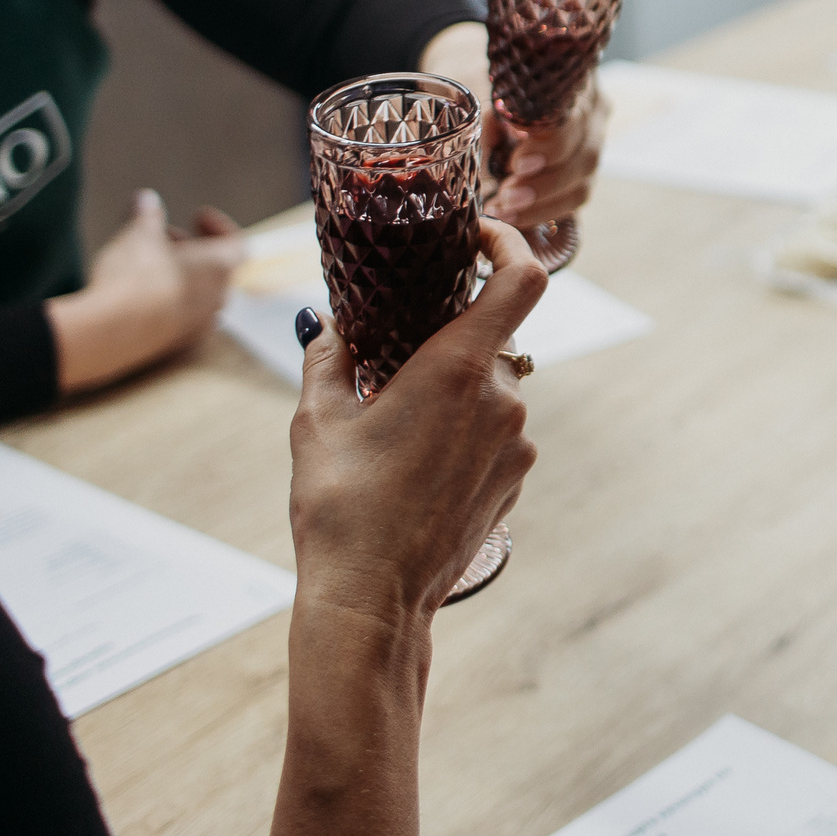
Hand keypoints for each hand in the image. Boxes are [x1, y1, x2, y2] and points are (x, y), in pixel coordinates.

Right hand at [49, 190, 245, 393]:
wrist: (109, 333)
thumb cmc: (134, 277)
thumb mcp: (138, 235)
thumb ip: (147, 216)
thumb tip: (145, 199)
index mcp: (220, 268)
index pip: (237, 243)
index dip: (219, 226)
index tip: (198, 215)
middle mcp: (217, 299)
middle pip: (215, 268)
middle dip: (190, 248)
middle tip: (161, 236)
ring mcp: (196, 325)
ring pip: (196, 293)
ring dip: (176, 274)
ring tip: (143, 261)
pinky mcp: (172, 344)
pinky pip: (177, 316)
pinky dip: (164, 299)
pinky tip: (134, 293)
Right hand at [287, 218, 544, 621]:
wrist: (373, 601)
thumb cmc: (339, 509)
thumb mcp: (316, 423)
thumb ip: (329, 359)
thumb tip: (325, 324)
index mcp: (459, 371)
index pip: (521, 279)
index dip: (510, 242)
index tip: (480, 234)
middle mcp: (503, 400)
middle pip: (491, 339)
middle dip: (446, 343)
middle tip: (395, 367)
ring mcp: (517, 443)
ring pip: (491, 391)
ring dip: (452, 395)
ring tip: (394, 433)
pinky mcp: (517, 479)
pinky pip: (497, 434)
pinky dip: (464, 433)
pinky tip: (415, 467)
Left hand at [420, 20, 607, 228]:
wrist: (492, 85)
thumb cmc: (485, 82)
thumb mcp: (479, 91)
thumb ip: (486, 122)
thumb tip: (487, 159)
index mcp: (573, 78)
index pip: (576, 115)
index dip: (551, 144)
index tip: (516, 163)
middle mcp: (592, 108)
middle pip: (586, 152)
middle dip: (546, 181)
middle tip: (507, 196)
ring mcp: (593, 139)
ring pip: (584, 179)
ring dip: (544, 201)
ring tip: (504, 210)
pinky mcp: (583, 168)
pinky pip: (576, 195)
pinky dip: (545, 210)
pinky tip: (515, 216)